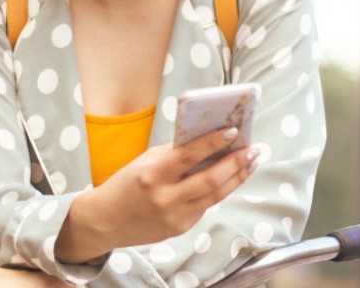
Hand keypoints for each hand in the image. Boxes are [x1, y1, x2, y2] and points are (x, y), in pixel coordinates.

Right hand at [55, 127, 258, 262]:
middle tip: (254, 149)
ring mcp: (174, 217)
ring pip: (216, 196)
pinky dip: (220, 189)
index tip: (233, 131)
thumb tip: (209, 139)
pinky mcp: (181, 228)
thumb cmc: (126, 183)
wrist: (106, 221)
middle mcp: (164, 199)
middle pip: (211, 180)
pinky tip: (231, 177)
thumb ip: (175, 153)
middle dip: (236, 163)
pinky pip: (206, 205)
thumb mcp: (145, 162)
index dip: (214, 143)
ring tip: (252, 161)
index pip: (189, 156)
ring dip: (238, 177)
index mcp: (152, 176)